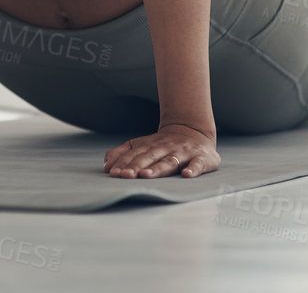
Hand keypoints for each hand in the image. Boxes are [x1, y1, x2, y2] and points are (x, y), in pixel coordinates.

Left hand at [104, 122, 218, 179]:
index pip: (135, 154)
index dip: (124, 163)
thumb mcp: (142, 146)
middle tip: (126, 176)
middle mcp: (166, 148)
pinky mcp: (202, 157)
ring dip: (158, 168)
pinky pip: (198, 163)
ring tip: (147, 175)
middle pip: (149, 157)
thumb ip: (123, 153)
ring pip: (169, 161)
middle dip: (137, 166)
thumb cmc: (163, 145)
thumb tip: (106, 165)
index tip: (114, 173)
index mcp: (150, 145)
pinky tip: (187, 175)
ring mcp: (184, 152)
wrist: (194, 131)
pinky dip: (193, 169)